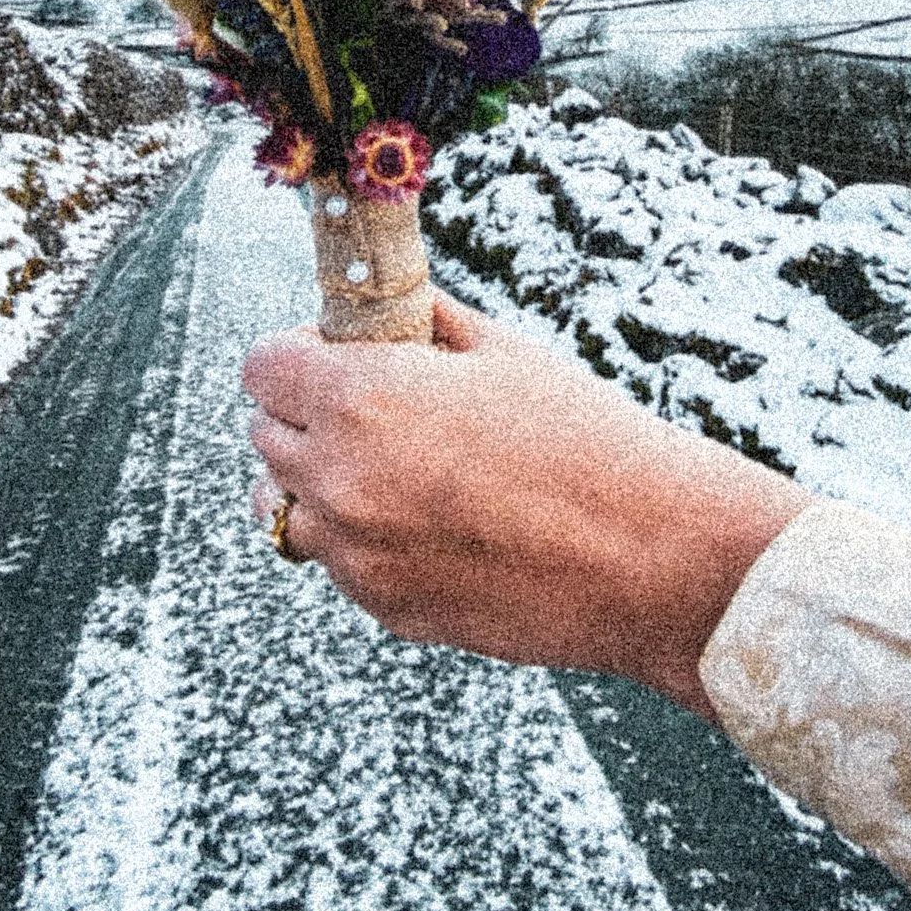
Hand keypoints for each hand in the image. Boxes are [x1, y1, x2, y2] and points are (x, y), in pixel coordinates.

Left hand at [244, 292, 809, 717]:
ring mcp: (355, 554)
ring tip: (391, 469)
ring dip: (318, 481)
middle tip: (375, 407)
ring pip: (286, 508)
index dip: (296, 352)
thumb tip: (378, 302)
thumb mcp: (501, 351)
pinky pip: (340, 563)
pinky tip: (434, 523)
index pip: (261, 366)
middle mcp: (339, 478)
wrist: (649, 556)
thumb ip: (421, 322)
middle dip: (306, 411)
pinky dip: (363, 539)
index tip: (336, 353)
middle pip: (265, 435)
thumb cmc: (584, 437)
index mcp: (361, 398)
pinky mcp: (383, 608)